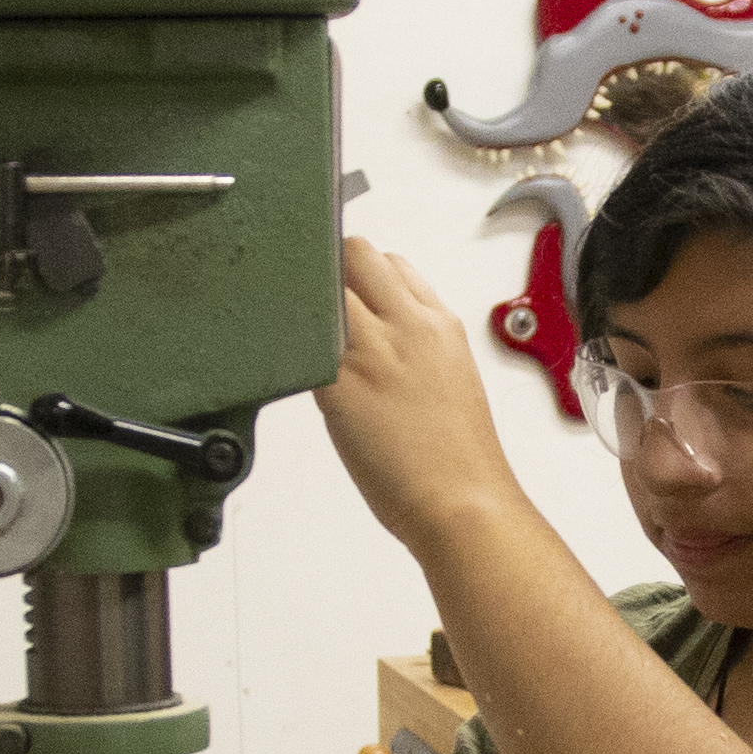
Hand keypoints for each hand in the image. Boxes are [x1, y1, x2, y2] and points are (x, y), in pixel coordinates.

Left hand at [316, 237, 529, 562]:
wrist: (462, 500)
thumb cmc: (458, 457)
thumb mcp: (451, 376)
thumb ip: (415, 344)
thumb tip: (378, 335)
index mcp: (439, 323)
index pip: (393, 262)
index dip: (366, 277)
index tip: (352, 300)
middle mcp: (407, 324)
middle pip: (355, 252)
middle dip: (332, 273)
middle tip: (321, 316)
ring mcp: (372, 348)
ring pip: (323, 283)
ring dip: (306, 305)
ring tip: (306, 345)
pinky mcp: (340, 380)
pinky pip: (301, 337)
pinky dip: (290, 343)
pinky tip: (293, 368)